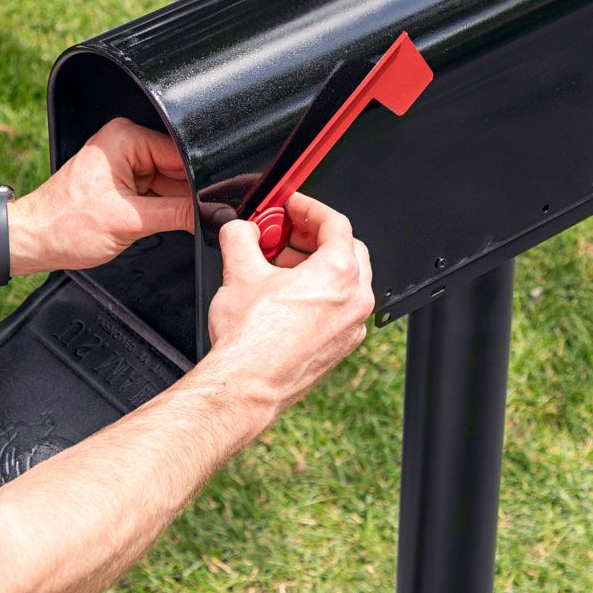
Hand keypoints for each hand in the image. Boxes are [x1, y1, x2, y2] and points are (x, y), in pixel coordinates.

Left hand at [10, 118, 193, 274]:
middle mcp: (125, 143)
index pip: (181, 152)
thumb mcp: (131, 222)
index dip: (202, 178)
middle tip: (202, 215)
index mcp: (125, 138)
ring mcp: (125, 163)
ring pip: (170, 183)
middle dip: (189, 192)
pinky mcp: (124, 182)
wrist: (34, 242)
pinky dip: (163, 208)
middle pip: (179, 167)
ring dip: (176, 203)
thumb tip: (211, 212)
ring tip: (172, 221)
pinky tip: (161, 221)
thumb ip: (178, 215)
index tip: (218, 198)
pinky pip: (157, 192)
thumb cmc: (65, 226)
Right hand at [202, 193, 373, 416]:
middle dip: (315, 236)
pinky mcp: (341, 346)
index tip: (293, 205)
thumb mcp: (238, 270)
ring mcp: (351, 327)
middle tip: (287, 232)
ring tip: (281, 265)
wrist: (246, 386)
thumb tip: (240, 228)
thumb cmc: (250, 340)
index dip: (309, 207)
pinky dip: (320, 292)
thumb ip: (240, 235)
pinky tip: (287, 296)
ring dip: (317, 264)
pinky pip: (340, 307)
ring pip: (346, 280)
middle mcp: (354, 300)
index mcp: (338, 274)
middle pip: (348, 250)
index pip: (335, 223)